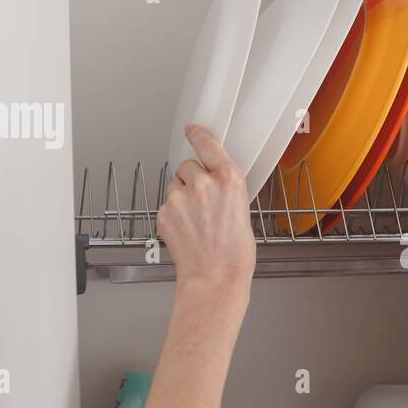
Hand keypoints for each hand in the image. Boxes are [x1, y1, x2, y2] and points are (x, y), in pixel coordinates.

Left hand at [157, 124, 256, 299]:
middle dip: (192, 179)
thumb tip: (214, 186)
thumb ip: (225, 190)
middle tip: (202, 201)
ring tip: (196, 221)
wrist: (215, 277)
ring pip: (175, 186)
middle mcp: (202, 183)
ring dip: (182, 197)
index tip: (192, 130)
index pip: (207, 144)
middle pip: (187, 166)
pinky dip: (174, 215)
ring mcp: (180, 198)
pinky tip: (187, 231)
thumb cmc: (235, 253)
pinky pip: (167, 205)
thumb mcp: (242, 211)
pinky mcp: (164, 213)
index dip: (198, 136)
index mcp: (228, 179)